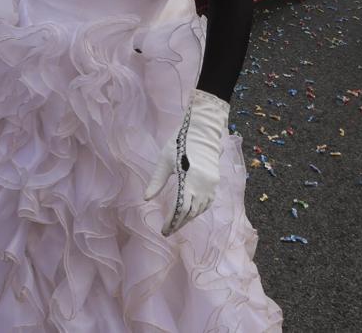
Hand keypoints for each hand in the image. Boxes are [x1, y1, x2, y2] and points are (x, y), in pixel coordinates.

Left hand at [144, 89, 229, 235]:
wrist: (202, 130)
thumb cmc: (180, 143)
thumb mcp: (165, 161)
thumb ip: (157, 181)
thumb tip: (146, 198)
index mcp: (190, 179)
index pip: (180, 208)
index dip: (172, 221)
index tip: (163, 230)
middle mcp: (203, 185)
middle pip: (190, 212)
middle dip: (179, 223)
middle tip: (167, 231)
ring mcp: (211, 184)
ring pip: (200, 209)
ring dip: (188, 218)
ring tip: (176, 224)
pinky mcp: (214, 182)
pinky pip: (207, 203)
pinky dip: (198, 210)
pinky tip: (190, 213)